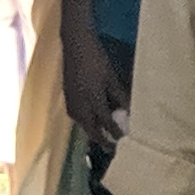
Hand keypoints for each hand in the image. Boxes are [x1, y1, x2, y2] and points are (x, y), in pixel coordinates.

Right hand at [61, 27, 125, 151]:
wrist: (75, 45)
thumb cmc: (97, 59)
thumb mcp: (111, 77)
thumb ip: (119, 96)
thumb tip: (128, 111)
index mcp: (93, 99)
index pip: (105, 123)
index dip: (115, 133)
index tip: (124, 141)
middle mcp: (80, 104)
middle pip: (90, 128)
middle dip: (100, 139)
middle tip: (111, 149)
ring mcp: (71, 101)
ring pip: (81, 123)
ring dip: (91, 132)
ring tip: (102, 138)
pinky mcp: (67, 96)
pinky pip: (76, 116)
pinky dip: (84, 122)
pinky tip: (90, 122)